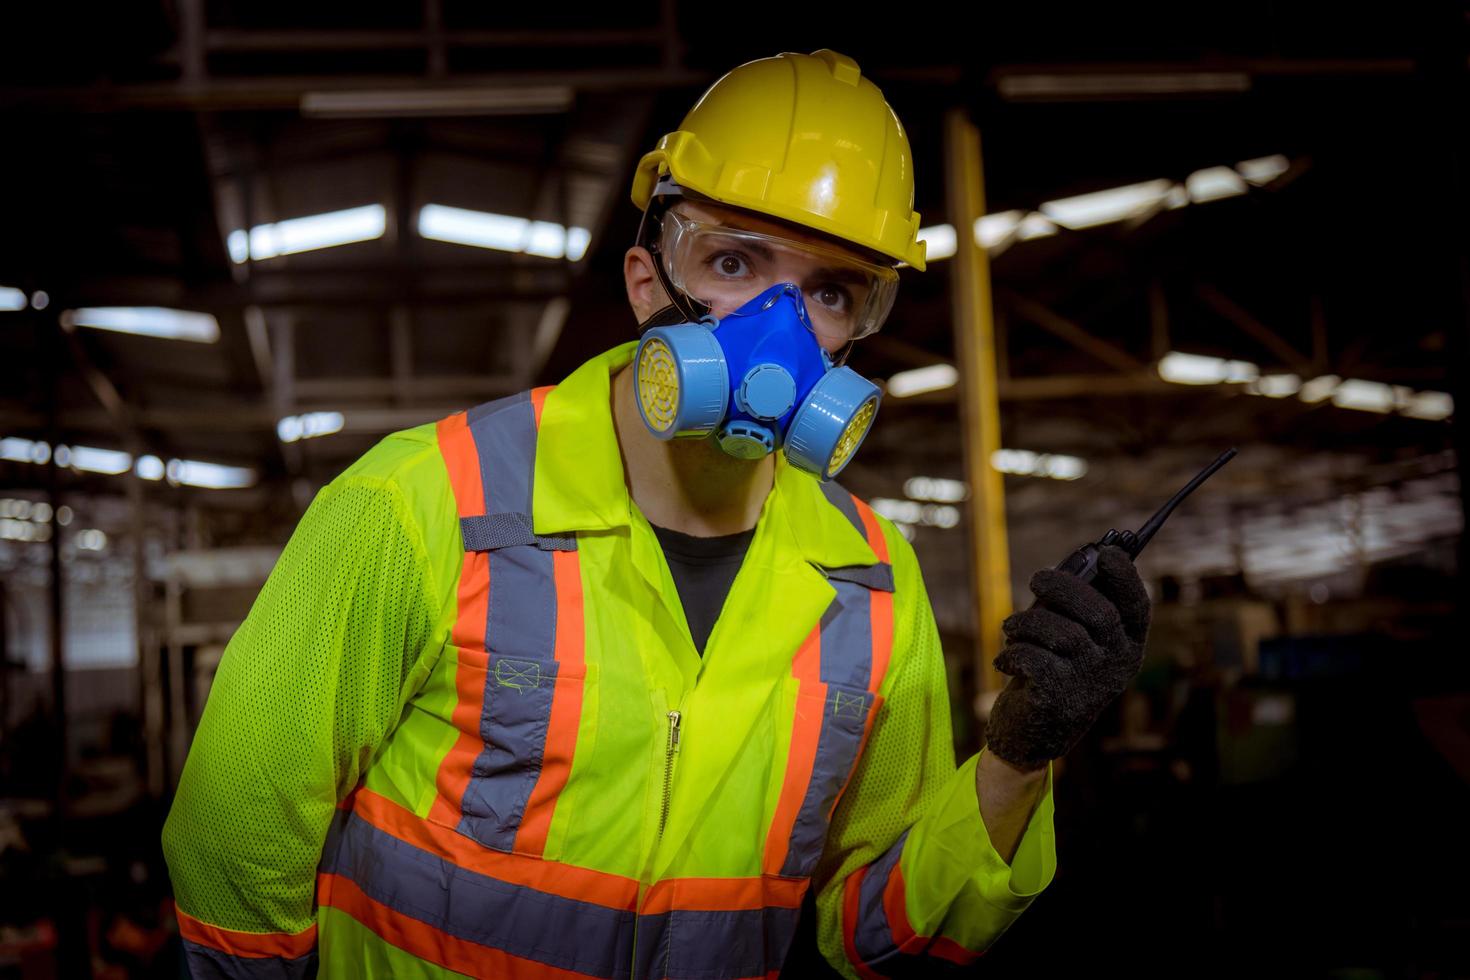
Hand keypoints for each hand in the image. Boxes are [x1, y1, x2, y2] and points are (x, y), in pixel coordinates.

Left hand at [984, 545, 1151, 771]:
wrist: (1030, 735)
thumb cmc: (1050, 671)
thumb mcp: (1068, 639)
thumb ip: (1073, 604)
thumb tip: (1077, 560)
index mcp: (1127, 646)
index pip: (1137, 606)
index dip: (1124, 577)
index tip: (1106, 553)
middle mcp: (1117, 665)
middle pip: (1099, 612)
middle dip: (1063, 586)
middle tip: (1036, 578)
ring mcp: (1091, 683)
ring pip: (1061, 632)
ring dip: (1027, 622)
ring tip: (1010, 627)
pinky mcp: (1061, 698)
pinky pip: (1034, 657)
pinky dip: (1012, 653)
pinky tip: (1005, 662)